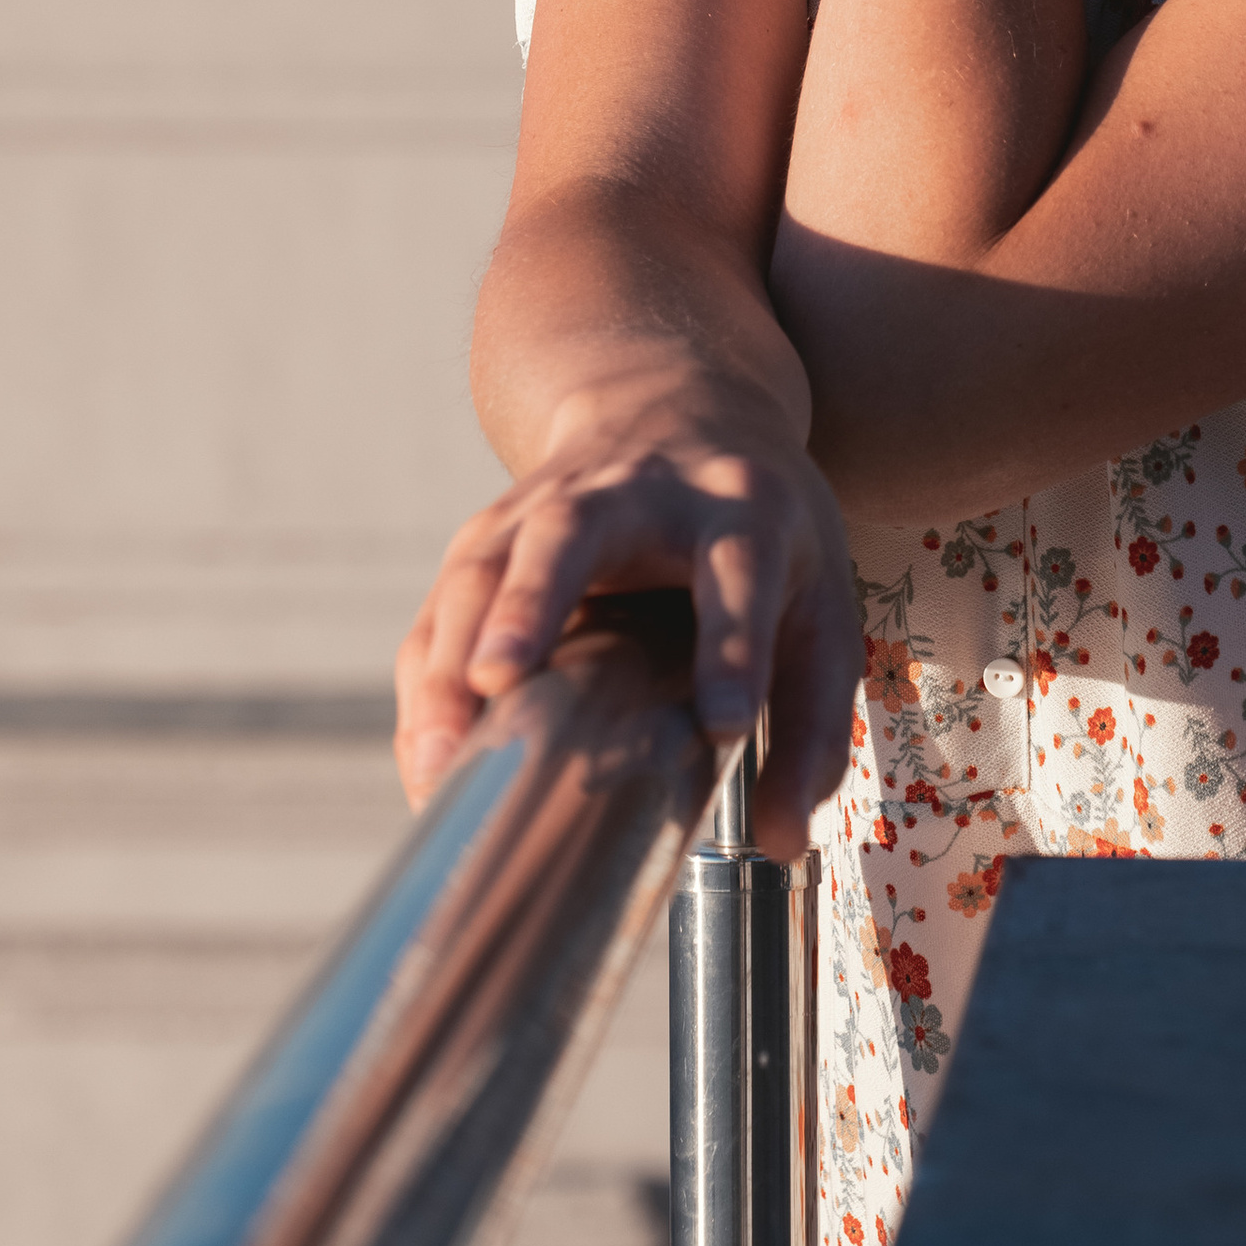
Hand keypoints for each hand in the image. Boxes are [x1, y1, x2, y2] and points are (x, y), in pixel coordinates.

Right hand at [393, 386, 861, 859]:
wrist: (678, 404)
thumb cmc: (760, 531)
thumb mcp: (816, 601)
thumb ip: (814, 719)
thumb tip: (786, 841)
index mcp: (740, 507)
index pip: (737, 574)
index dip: (732, 648)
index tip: (723, 725)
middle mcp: (638, 492)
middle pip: (575, 532)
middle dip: (533, 597)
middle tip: (500, 673)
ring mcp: (548, 502)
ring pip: (487, 564)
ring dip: (452, 652)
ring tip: (440, 752)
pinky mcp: (491, 530)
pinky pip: (446, 602)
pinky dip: (428, 678)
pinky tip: (428, 756)